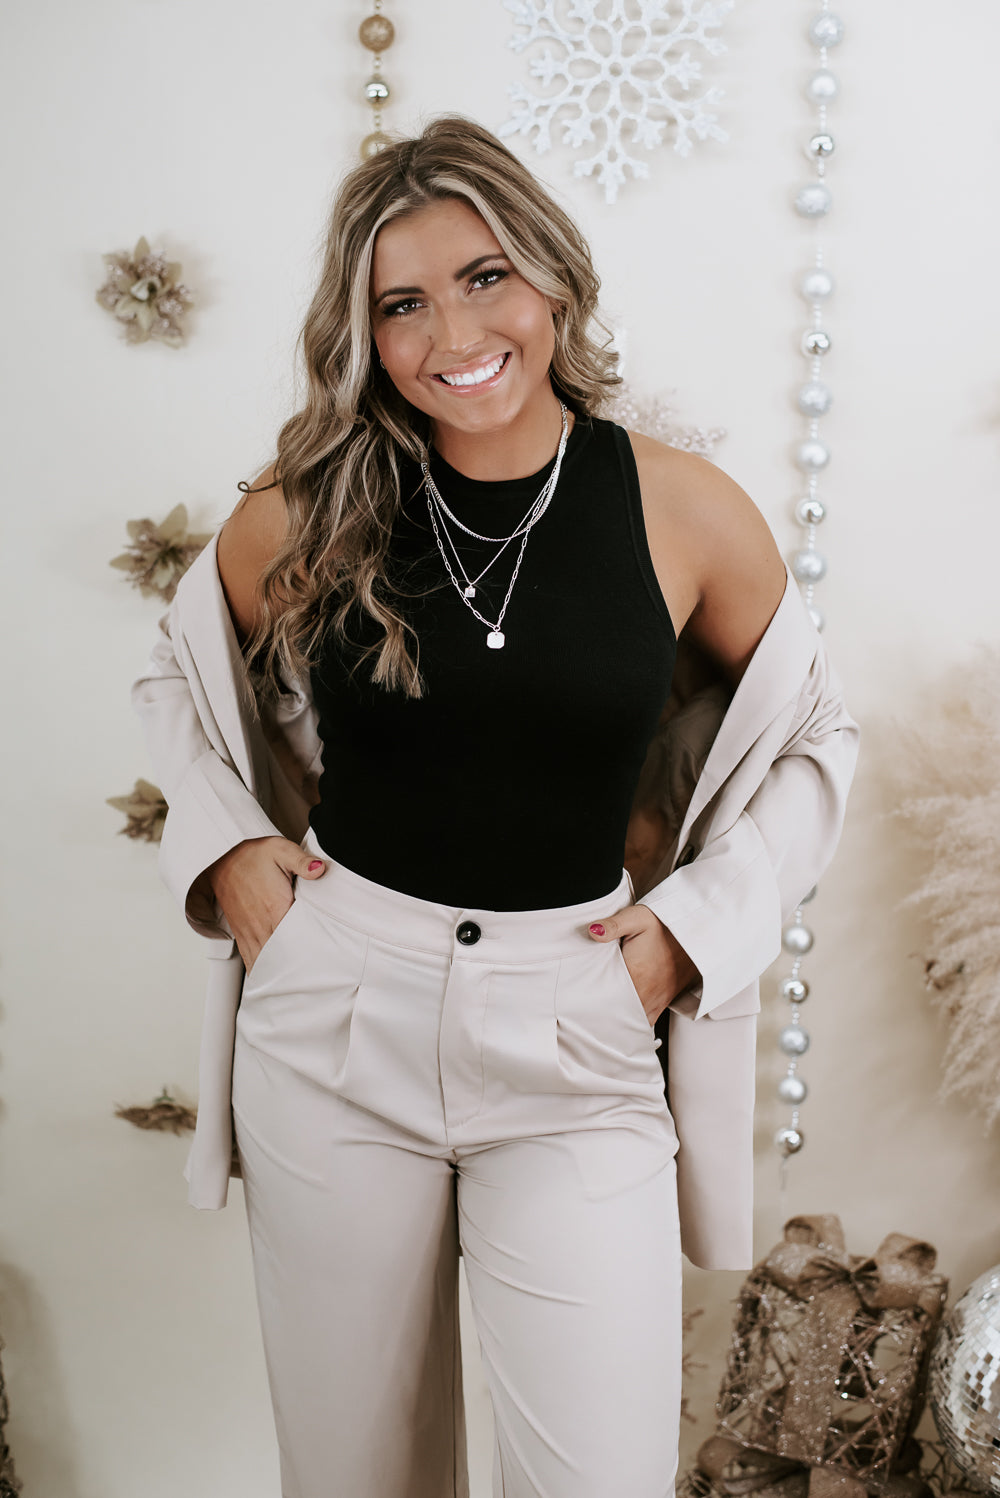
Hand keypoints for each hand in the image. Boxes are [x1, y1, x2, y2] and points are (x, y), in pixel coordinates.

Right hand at [206, 835, 326, 973]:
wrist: (224, 857)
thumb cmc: (254, 855)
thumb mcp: (280, 850)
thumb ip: (302, 861)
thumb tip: (320, 869)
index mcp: (275, 908)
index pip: (296, 939)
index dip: (311, 955)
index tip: (325, 966)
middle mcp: (261, 924)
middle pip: (282, 957)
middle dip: (298, 972)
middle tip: (316, 983)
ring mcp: (250, 931)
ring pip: (265, 963)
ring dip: (278, 976)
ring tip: (296, 990)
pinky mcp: (242, 933)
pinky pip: (250, 959)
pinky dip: (260, 972)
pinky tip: (269, 982)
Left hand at [588, 906, 699, 1026]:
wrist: (693, 928)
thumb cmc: (665, 923)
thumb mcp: (637, 917)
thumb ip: (613, 925)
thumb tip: (593, 930)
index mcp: (636, 973)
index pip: (607, 997)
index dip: (592, 1001)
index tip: (581, 1000)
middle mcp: (647, 991)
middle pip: (618, 1013)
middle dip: (602, 1013)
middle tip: (588, 1009)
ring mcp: (657, 998)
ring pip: (633, 1019)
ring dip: (619, 1019)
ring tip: (604, 1015)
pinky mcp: (665, 1000)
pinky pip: (648, 1019)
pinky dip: (635, 1021)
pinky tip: (625, 1015)